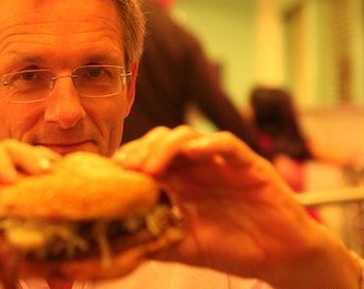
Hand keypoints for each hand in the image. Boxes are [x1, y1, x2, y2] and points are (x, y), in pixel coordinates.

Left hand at [113, 126, 358, 288]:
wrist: (281, 258)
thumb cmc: (233, 249)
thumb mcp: (186, 248)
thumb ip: (156, 240)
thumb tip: (118, 240)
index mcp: (178, 183)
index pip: (146, 157)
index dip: (128, 159)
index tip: (112, 172)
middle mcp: (195, 167)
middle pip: (161, 141)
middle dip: (141, 150)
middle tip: (128, 168)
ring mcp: (220, 163)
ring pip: (188, 136)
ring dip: (166, 147)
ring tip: (153, 168)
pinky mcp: (248, 164)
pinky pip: (227, 143)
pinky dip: (209, 143)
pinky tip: (194, 153)